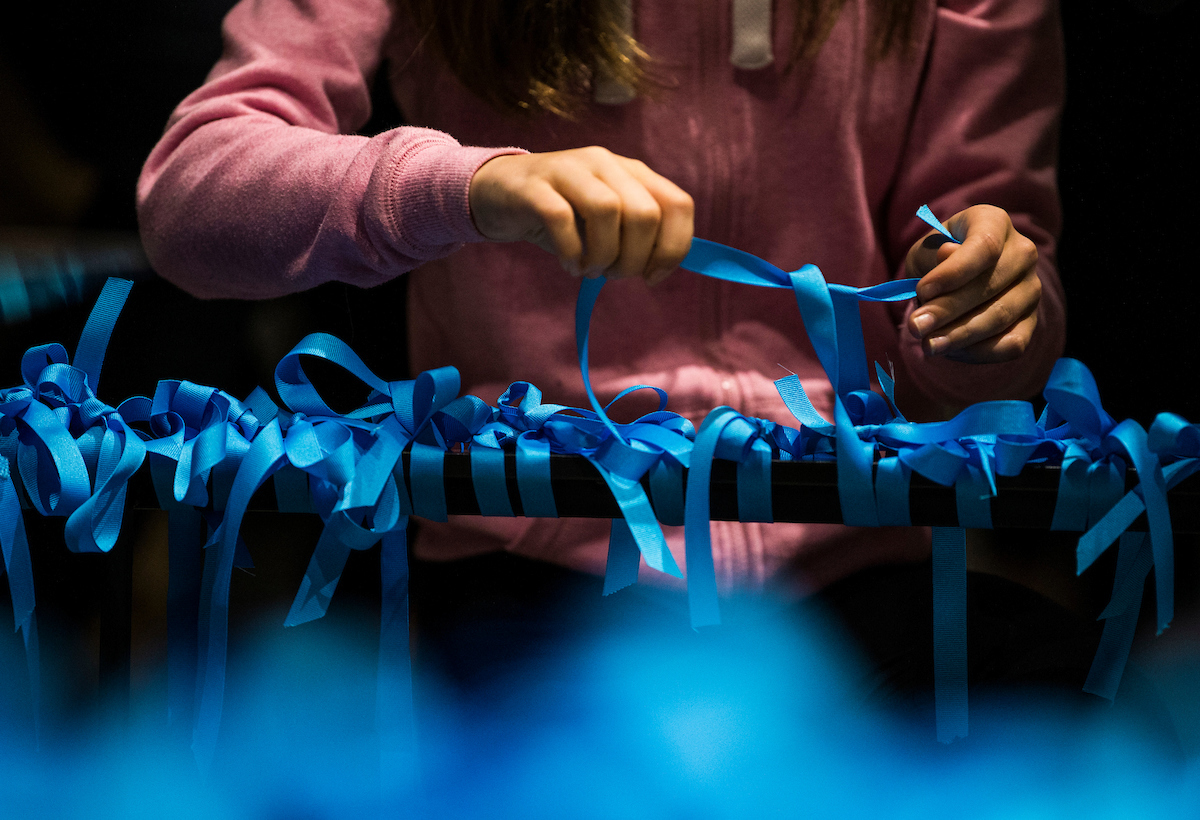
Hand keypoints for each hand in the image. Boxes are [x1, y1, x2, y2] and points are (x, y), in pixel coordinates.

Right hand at [469, 146, 693, 284]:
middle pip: (645, 213)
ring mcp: (569, 170)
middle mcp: (605, 163)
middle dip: (634, 258)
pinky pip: (560, 218)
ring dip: (603, 255)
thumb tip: (662, 267)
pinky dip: (570, 252)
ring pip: (607, 211)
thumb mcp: (606, 223)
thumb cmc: (562, 215)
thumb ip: (637, 236)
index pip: (678, 204)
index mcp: (632, 172)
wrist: (499, 193)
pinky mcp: (534, 186)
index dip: (674, 248)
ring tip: (590, 270)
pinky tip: (569, 265)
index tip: (652, 277)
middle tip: (613, 274)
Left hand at [905, 204, 1040, 362]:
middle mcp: (1022, 253)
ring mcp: (1031, 288)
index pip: (984, 247)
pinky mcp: (1031, 321)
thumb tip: (946, 257)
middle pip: (989, 286)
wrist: (956, 279)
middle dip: (947, 311)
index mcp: (994, 223)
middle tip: (916, 327)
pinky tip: (951, 352)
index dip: (953, 272)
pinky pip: (1012, 343)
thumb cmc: (936, 259)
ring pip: (1000, 317)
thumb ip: (931, 255)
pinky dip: (980, 352)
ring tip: (928, 345)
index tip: (922, 290)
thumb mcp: (924, 250)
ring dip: (960, 335)